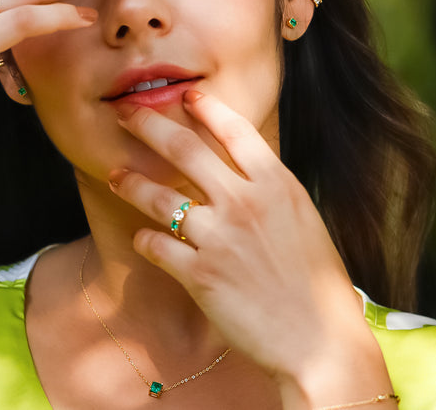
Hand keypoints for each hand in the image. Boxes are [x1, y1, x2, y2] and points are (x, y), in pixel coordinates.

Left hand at [109, 90, 394, 407]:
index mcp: (276, 183)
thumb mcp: (301, 217)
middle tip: (125, 113)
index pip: (234, 129)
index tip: (186, 97)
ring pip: (158, 197)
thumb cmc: (316, 278)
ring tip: (115, 175)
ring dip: (131, 182)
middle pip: (184, 149)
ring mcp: (220, 237)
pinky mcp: (200, 275)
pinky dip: (144, 240)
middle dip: (148, 124)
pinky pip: (156, 246)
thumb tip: (237, 169)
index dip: (206, 107)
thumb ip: (268, 187)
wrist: (320, 338)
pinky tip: (142, 238)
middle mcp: (244, 202)